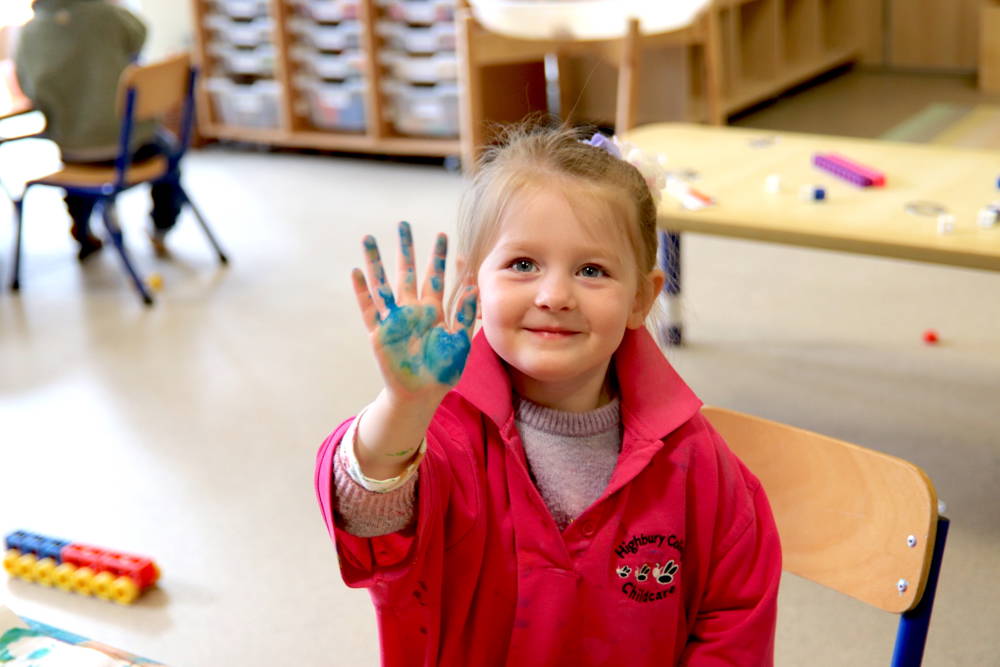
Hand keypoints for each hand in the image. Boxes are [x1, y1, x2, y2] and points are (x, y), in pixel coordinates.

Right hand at [353, 221, 477, 405]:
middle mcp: (413, 311)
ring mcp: (394, 320)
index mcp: (434, 312)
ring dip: (376, 263)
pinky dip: (362, 292)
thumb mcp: (461, 342)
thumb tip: (474, 286)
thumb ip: (465, 315)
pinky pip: (369, 309)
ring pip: (383, 284)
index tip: (443, 236)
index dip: (440, 258)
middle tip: (403, 224)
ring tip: (369, 239)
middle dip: (406, 249)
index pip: (438, 278)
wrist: (421, 395)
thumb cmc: (443, 371)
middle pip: (408, 273)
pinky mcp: (379, 333)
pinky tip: (356, 272)